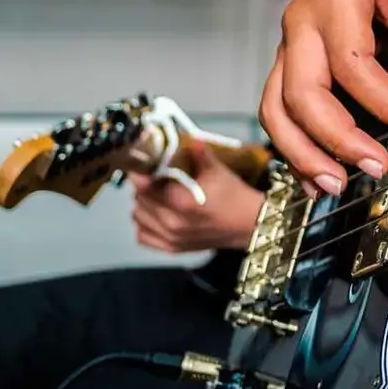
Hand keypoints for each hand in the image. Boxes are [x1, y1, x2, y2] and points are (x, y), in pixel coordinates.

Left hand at [131, 141, 265, 253]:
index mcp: (181, 202)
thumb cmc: (234, 196)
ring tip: (156, 195)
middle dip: (144, 186)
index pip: (144, 186)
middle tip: (154, 176)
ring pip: (137, 217)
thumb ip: (198, 153)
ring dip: (143, 204)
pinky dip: (145, 224)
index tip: (142, 165)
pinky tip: (156, 214)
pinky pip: (143, 236)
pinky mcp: (172, 249)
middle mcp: (172, 223)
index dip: (140, 173)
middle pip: (139, 200)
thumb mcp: (218, 170)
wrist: (249, 223)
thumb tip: (186, 139)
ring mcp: (171, 238)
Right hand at [259, 0, 387, 195]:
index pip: (352, 62)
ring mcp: (287, 44)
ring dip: (303, 153)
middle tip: (376, 166)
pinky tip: (316, 177)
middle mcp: (300, 21)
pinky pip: (276, 110)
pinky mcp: (287, 64)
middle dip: (338, 137)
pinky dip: (292, 147)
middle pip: (303, 91)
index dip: (385, 102)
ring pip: (277, 107)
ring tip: (337, 185)